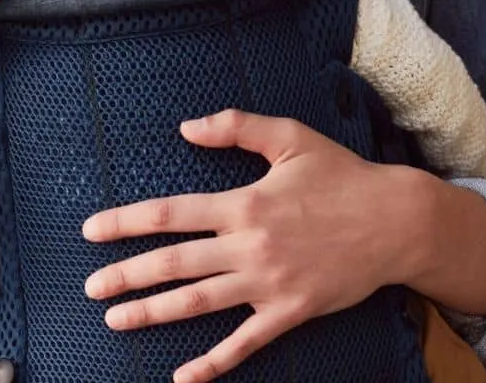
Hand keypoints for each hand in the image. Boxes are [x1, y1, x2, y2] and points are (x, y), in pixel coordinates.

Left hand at [81, 110, 427, 382]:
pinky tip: (183, 377)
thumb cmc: (340, 174)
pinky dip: (212, 363)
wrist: (394, 221)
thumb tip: (186, 127)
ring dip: (153, 313)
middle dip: (127, 276)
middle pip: (175, 264)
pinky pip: (245, 343)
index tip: (92, 231)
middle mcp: (250, 246)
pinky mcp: (290, 312)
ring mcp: (269, 284)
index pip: (171, 213)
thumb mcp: (289, 136)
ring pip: (198, 303)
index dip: (127, 222)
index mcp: (244, 202)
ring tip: (115, 320)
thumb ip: (236, 127)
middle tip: (90, 288)